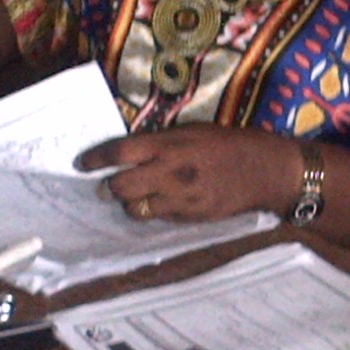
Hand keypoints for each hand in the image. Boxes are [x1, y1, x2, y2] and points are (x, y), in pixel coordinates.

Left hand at [76, 124, 301, 221]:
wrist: (266, 170)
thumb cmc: (230, 143)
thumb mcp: (194, 131)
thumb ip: (162, 142)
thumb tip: (131, 151)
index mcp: (170, 145)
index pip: (120, 153)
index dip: (96, 159)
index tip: (83, 163)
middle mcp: (170, 172)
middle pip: (120, 187)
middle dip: (109, 187)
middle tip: (107, 184)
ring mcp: (180, 199)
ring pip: (135, 209)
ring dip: (130, 203)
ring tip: (135, 195)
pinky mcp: (190, 217)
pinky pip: (159, 218)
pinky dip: (154, 211)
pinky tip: (161, 202)